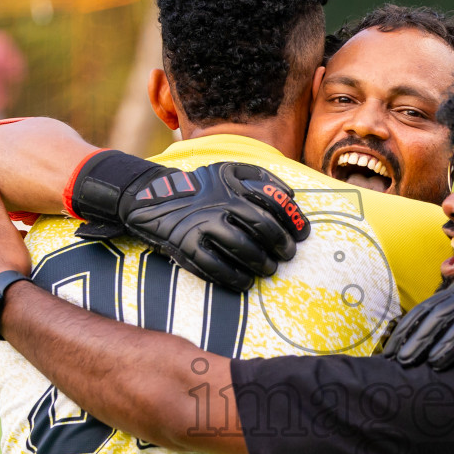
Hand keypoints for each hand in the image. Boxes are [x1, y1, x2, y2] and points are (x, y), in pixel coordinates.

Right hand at [69, 152, 309, 291]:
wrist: (151, 198)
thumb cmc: (199, 188)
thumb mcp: (227, 171)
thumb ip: (259, 178)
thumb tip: (291, 195)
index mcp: (233, 186)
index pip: (274, 203)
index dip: (294, 221)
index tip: (302, 235)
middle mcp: (220, 204)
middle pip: (263, 227)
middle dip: (281, 245)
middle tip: (287, 255)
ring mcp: (202, 226)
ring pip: (244, 249)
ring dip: (262, 263)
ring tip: (269, 269)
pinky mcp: (186, 246)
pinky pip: (216, 268)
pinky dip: (235, 278)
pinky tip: (245, 283)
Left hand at [383, 262, 453, 370]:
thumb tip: (437, 350)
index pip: (426, 310)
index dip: (405, 330)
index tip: (390, 350)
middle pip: (427, 314)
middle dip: (405, 338)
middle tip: (388, 360)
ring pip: (441, 322)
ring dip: (421, 344)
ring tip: (406, 363)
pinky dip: (449, 347)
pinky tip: (436, 363)